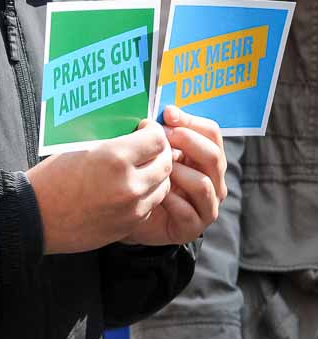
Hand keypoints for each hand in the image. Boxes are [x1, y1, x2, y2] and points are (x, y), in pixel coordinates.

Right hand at [27, 120, 172, 254]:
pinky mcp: (127, 226)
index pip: (155, 140)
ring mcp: (131, 209)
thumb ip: (112, 142)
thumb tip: (133, 134)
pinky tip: (131, 190)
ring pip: (162, 188)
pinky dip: (146, 196)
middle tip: (150, 147)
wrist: (35, 217)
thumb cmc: (51, 179)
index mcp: (115, 158)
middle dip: (160, 152)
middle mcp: (129, 184)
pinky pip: (149, 207)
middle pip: (165, 164)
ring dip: (156, 176)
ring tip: (143, 169)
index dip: (153, 131)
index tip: (145, 129)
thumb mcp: (80, 149)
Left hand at [126, 106, 226, 246]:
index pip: (212, 134)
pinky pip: (189, 212)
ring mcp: (206, 206)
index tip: (168, 114)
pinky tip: (155, 193)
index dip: (191, 121)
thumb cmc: (140, 177)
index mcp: (205, 158)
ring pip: (203, 183)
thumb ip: (161, 133)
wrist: (125, 213)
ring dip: (180, 172)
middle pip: (213, 156)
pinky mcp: (193, 228)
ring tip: (158, 167)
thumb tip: (165, 111)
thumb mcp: (152, 151)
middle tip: (164, 136)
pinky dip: (171, 201)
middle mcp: (213, 181)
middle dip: (188, 142)